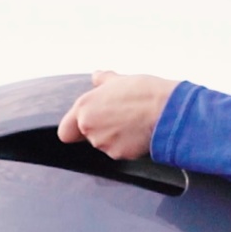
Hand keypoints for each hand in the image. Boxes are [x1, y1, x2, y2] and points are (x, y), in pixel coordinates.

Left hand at [57, 71, 179, 160]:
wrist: (165, 110)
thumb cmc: (143, 92)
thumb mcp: (119, 80)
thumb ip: (103, 80)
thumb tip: (97, 76)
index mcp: (84, 107)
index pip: (65, 132)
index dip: (74, 130)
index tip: (84, 126)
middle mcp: (89, 127)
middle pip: (87, 137)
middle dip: (101, 130)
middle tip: (120, 117)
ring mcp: (103, 143)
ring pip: (104, 145)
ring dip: (115, 137)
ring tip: (133, 123)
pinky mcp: (119, 155)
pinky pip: (120, 152)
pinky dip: (128, 145)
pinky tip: (139, 133)